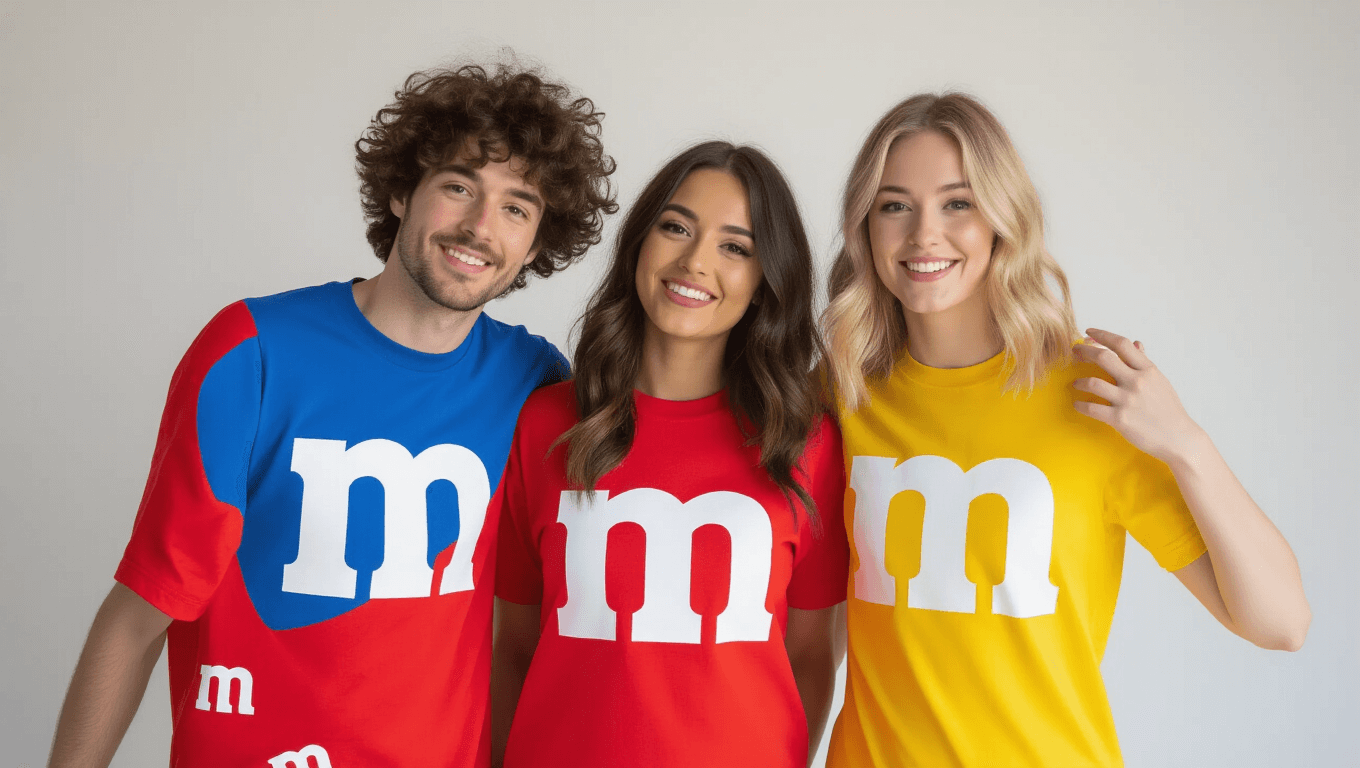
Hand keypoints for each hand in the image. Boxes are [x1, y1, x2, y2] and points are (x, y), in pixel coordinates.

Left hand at [1071, 328, 1207, 464]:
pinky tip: (1078, 404)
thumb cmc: (1168, 409)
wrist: (1178, 438)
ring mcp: (1127, 400)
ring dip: (1079, 381)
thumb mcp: (1160, 381)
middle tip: (1074, 352)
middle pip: (1103, 357)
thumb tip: (1137, 343)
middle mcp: (1137, 381)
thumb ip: (1144, 363)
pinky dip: (1080, 405)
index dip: (1102, 335)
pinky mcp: (1119, 419)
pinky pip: (1091, 408)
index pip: (1122, 344)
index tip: (1089, 332)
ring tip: (1075, 383)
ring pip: (1092, 382)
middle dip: (1084, 351)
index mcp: (1148, 370)